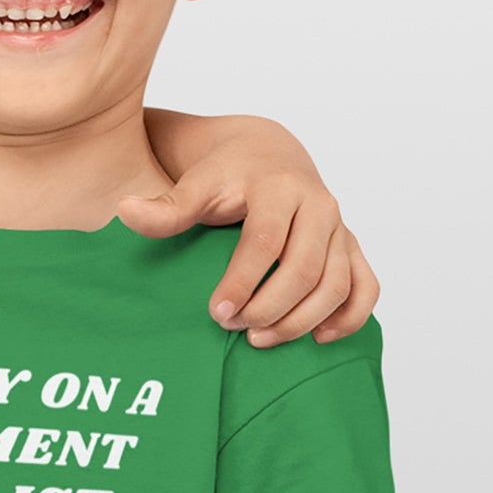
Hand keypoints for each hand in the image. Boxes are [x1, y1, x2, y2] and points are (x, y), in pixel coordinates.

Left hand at [127, 112, 378, 346]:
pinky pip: (366, 286)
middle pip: (305, 268)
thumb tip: (126, 212)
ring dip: (302, 319)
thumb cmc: (227, 172)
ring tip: (260, 339)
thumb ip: (165, 207)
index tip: (217, 312)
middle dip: (270, 306)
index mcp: (279, 187)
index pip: (265, 241)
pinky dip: (350, 316)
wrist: (267, 153)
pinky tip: (319, 337)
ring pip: (337, 283)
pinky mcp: (351, 246)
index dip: (243, 281)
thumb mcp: (195, 184)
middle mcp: (319, 205)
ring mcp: (340, 228)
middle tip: (234, 328)